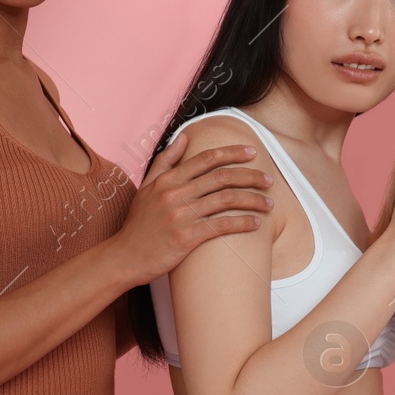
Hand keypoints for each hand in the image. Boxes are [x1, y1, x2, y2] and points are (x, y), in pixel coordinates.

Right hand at [116, 131, 273, 283]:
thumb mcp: (146, 187)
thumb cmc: (138, 224)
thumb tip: (184, 136)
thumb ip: (166, 161)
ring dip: (253, 200)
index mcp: (168, 179)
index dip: (232, 153)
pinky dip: (243, 223)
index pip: (206, 158)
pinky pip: (221, 226)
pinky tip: (256, 224)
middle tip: (269, 179)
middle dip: (250, 176)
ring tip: (269, 203)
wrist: (125, 257)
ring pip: (226, 200)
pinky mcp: (186, 238)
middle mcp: (175, 193)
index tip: (252, 152)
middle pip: (222, 177)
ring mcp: (181, 215)